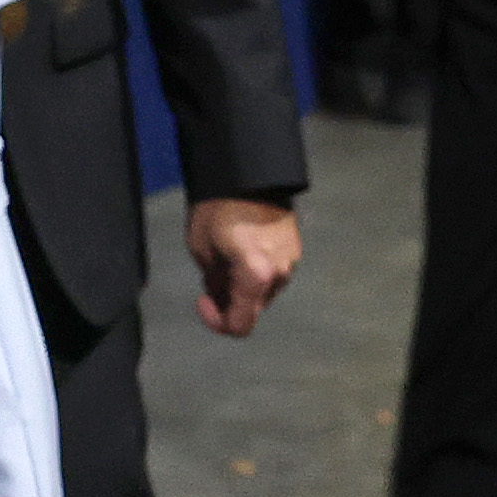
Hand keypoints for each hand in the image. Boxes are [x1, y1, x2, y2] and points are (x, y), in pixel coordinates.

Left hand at [189, 195, 300, 336]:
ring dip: (244, 284)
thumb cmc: (219, 207)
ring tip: (227, 257)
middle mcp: (279, 275)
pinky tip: (243, 248)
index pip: (240, 325)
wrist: (248, 171)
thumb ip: (213, 283)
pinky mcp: (294, 248)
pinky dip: (257, 270)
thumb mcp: (202, 249)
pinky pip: (273, 271)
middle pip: (252, 308)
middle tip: (211, 276)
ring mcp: (290, 261)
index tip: (203, 301)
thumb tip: (220, 295)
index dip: (217, 321)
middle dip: (230, 299)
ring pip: (263, 290)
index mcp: (256, 277)